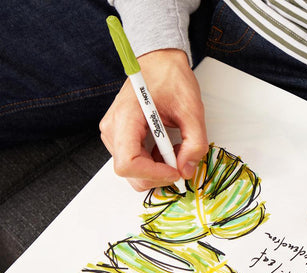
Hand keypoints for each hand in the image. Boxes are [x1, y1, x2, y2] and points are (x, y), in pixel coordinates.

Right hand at [100, 49, 208, 190]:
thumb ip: (194, 143)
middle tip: (179, 165)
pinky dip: (153, 164)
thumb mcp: (192, 109)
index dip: (153, 174)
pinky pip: (134, 162)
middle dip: (157, 175)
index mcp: (126, 118)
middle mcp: (113, 129)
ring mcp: (114, 134)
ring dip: (157, 170)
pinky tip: (167, 150)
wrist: (159, 62)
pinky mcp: (120, 138)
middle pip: (129, 172)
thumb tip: (186, 170)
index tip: (175, 171)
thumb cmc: (170, 78)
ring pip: (132, 171)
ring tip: (175, 152)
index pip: (128, 163)